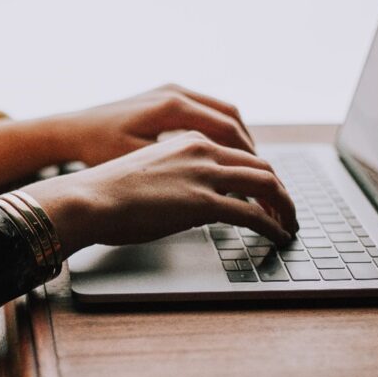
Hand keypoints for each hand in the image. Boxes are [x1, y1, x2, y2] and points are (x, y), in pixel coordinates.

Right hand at [22, 132, 297, 256]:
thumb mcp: (148, 173)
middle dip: (280, 190)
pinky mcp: (203, 202)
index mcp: (188, 140)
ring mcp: (204, 174)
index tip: (267, 193)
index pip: (239, 152)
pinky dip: (273, 225)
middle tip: (287, 210)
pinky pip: (253, 213)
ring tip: (289, 224)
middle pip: (261, 165)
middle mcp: (201, 150)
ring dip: (284, 206)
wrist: (88, 198)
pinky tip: (278, 236)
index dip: (260, 174)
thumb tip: (191, 203)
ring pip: (265, 184)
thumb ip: (176, 178)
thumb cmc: (106, 192)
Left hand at [52, 83, 254, 165]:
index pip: (227, 129)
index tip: (259, 180)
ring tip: (247, 166)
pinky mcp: (165, 96)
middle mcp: (175, 92)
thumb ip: (179, 171)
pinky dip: (220, 131)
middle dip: (249, 148)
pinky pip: (205, 110)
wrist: (72, 130)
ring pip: (221, 111)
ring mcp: (171, 91)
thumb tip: (219, 187)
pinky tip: (222, 153)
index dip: (248, 157)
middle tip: (262, 175)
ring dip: (237, 138)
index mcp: (172, 107)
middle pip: (231, 117)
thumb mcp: (140, 164)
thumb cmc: (99, 150)